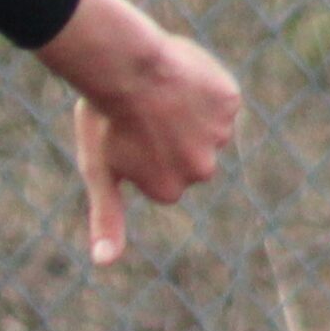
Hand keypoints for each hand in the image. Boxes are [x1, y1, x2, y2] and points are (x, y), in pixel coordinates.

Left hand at [35, 0, 240, 263]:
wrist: (123, 67)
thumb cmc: (104, 122)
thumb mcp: (99, 173)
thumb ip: (107, 218)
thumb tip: (104, 263)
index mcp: (170, 190)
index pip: (161, 171)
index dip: (142, 148)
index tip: (127, 134)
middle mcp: (201, 171)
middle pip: (187, 152)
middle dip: (170, 134)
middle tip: (143, 113)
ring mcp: (219, 136)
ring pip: (205, 124)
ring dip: (187, 111)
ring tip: (158, 94)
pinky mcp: (230, 103)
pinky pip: (219, 97)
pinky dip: (203, 87)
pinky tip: (179, 79)